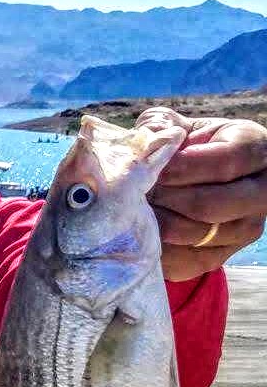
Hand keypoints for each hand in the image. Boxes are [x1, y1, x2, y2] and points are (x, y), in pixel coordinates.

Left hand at [137, 107, 266, 281]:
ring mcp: (244, 231)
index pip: (224, 164)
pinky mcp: (219, 258)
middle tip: (135, 192)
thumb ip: (163, 126)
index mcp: (257, 151)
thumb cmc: (188, 148)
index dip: (180, 168)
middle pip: (208, 206)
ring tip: (132, 208)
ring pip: (192, 235)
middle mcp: (262, 194)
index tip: (151, 169)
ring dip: (153, 223)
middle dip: (164, 198)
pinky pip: (181, 260)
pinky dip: (152, 247)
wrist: (200, 184)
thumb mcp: (181, 128)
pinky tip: (137, 230)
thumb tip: (146, 139)